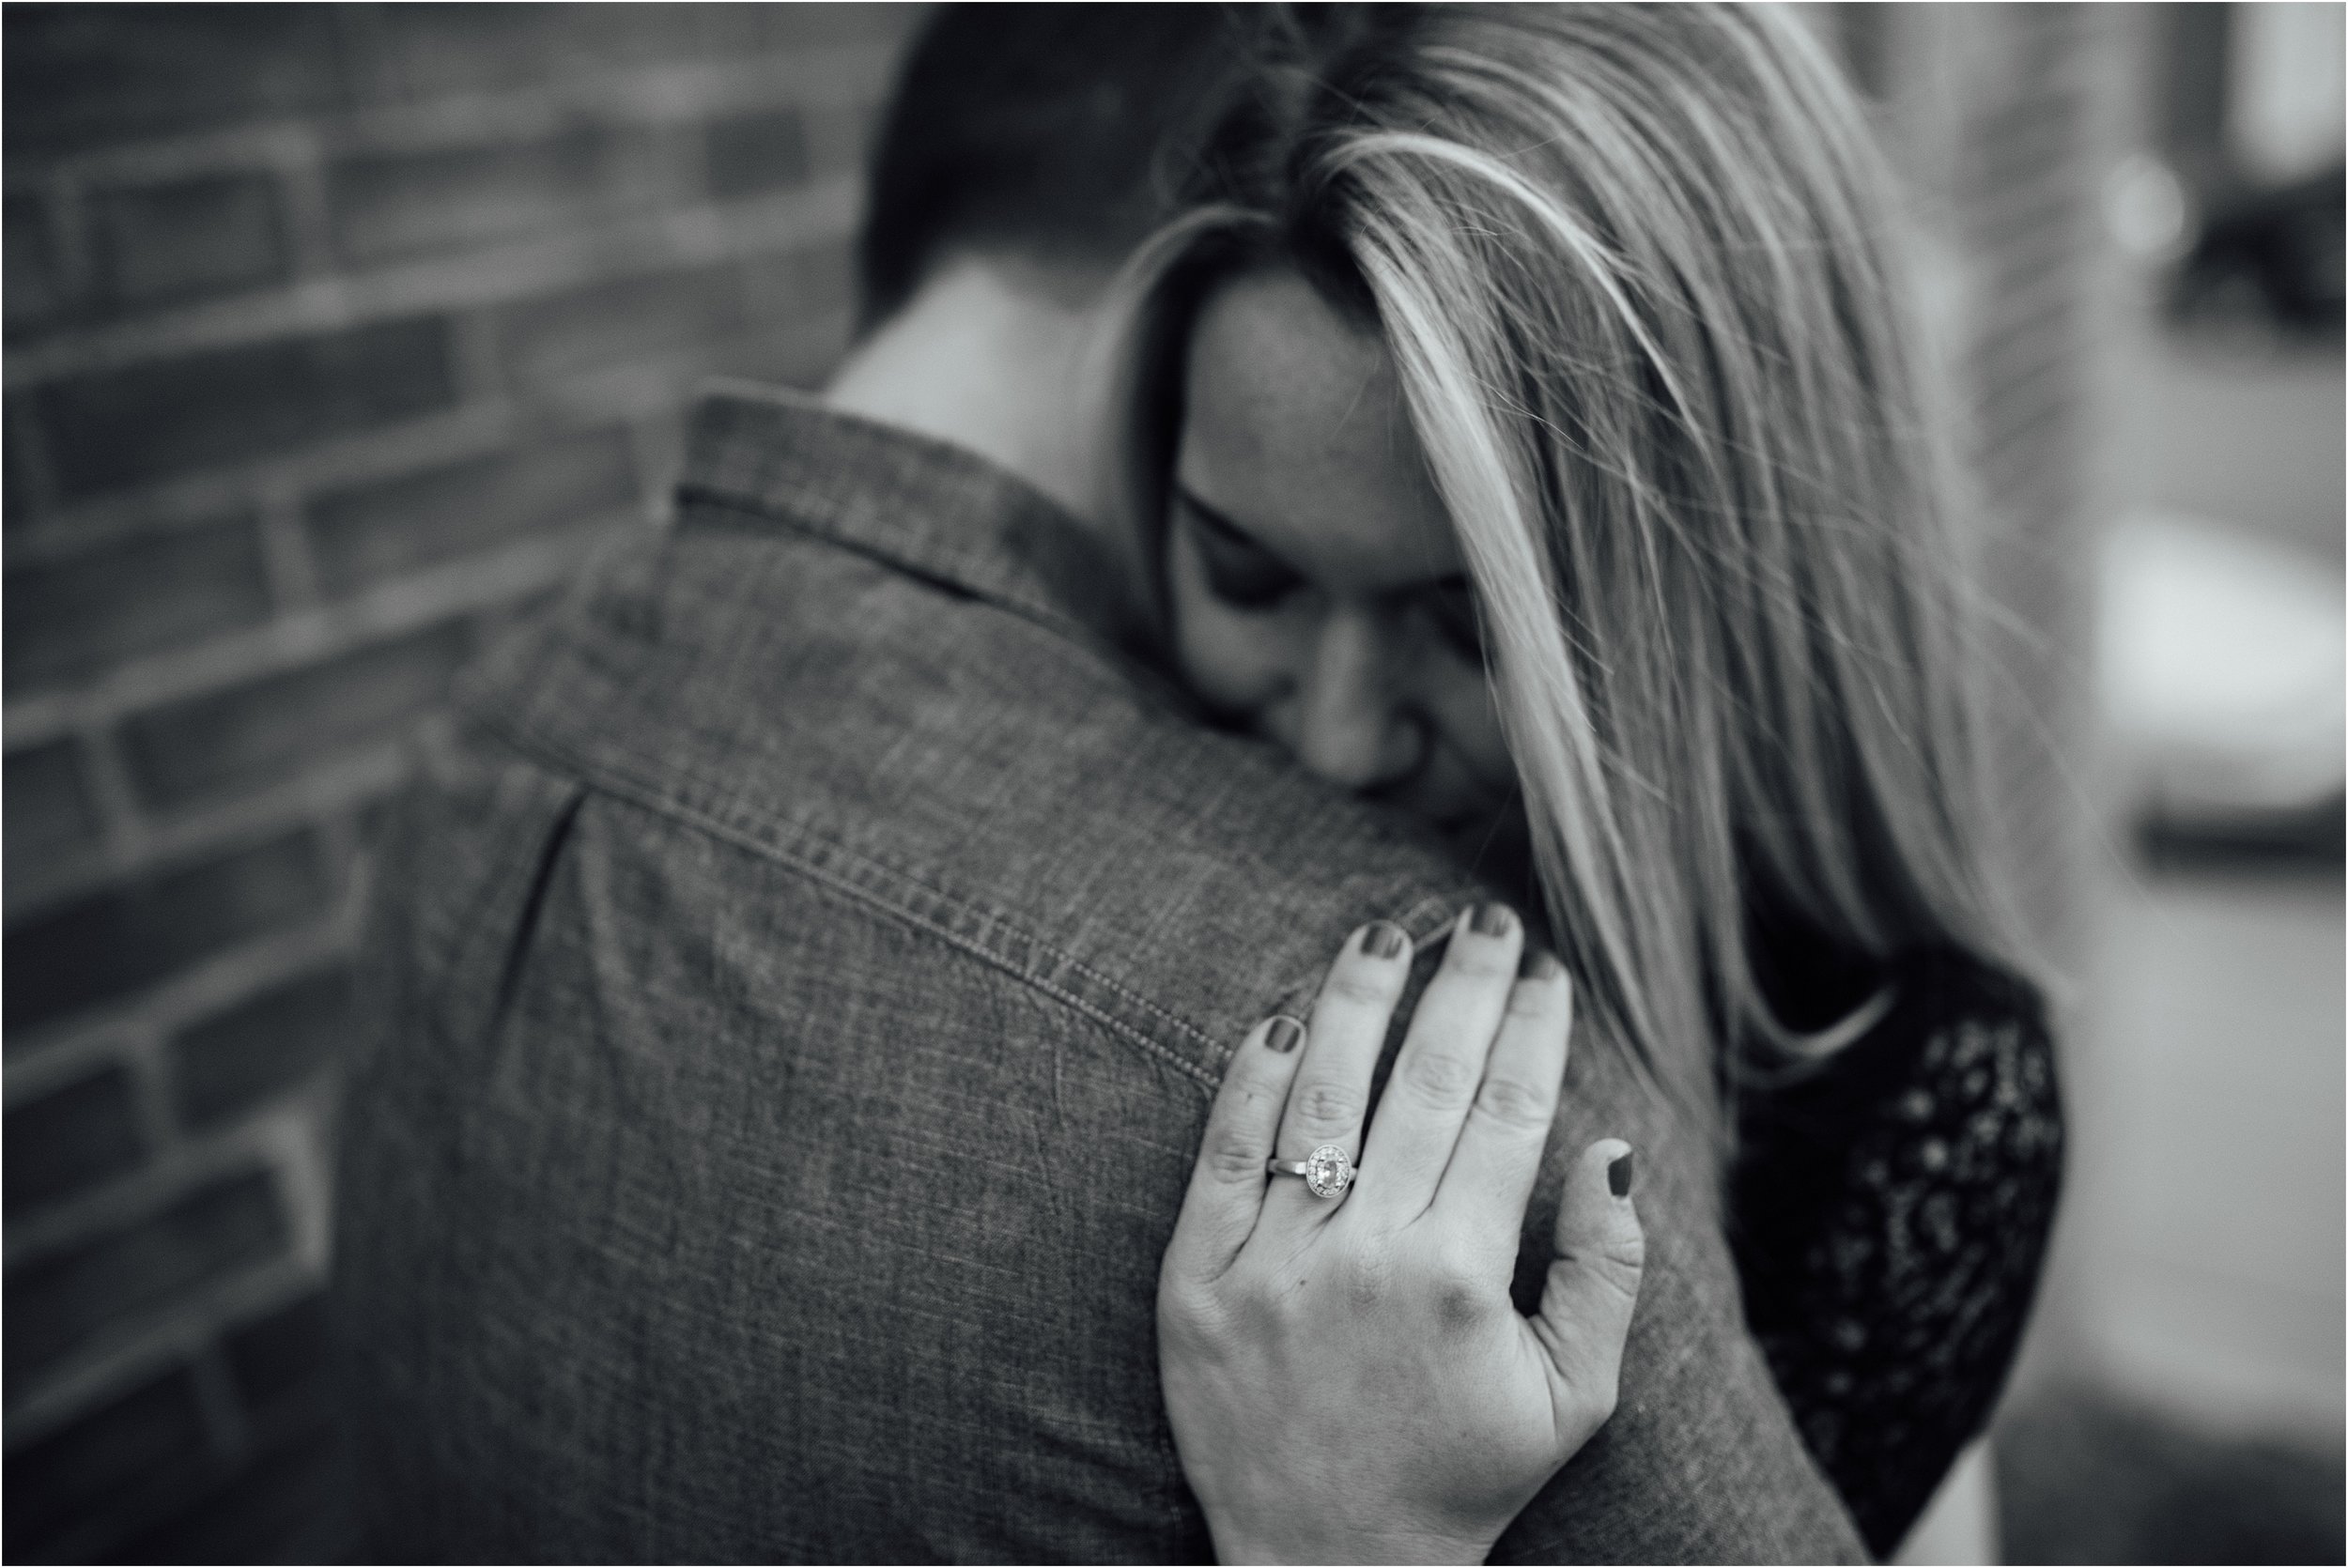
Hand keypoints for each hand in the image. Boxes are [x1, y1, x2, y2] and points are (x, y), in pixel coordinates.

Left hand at [1157, 906, 1645, 1563]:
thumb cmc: (1459, 1476)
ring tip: (1385, 934)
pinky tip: (1277, 1019)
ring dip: (1354, 1002)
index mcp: (1461, 1282)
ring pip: (1317, 1096)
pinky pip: (1222, 1155)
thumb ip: (1606, 1273)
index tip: (1546, 970)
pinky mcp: (1193, 1282)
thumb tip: (1614, 1148)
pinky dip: (1247, 1080)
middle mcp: (1364, 1259)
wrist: (1325, 1567)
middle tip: (1484, 917)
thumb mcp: (1572, 1399)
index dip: (1532, 1030)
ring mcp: (1269, 1265)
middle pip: (1423, 1084)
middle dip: (1464, 986)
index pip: (1507, 1115)